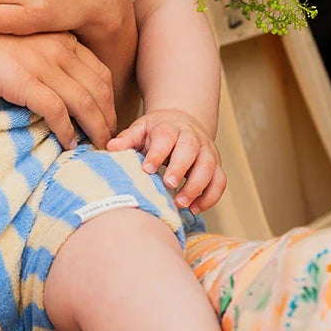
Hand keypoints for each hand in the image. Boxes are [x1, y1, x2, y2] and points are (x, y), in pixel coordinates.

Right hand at [0, 30, 115, 148]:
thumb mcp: (14, 39)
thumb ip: (36, 53)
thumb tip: (47, 82)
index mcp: (57, 35)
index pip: (97, 69)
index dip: (108, 96)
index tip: (107, 115)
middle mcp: (57, 47)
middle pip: (99, 87)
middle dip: (109, 116)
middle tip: (110, 138)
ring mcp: (43, 63)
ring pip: (85, 102)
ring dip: (96, 129)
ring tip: (98, 148)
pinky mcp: (25, 81)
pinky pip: (58, 112)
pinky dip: (68, 131)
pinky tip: (69, 144)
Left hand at [107, 108, 225, 213]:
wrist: (183, 122)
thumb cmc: (157, 131)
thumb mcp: (140, 130)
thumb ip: (127, 139)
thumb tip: (111, 147)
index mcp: (170, 128)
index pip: (166, 137)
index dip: (158, 153)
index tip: (147, 168)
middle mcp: (192, 138)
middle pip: (191, 150)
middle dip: (181, 168)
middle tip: (168, 184)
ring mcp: (207, 151)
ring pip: (209, 167)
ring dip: (197, 186)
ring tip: (181, 203)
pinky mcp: (217, 165)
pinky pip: (220, 181)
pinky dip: (210, 197)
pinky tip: (195, 209)